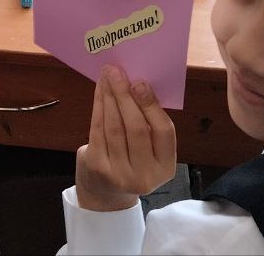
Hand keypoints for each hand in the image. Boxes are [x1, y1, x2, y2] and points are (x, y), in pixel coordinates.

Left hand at [75, 65, 177, 211]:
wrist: (104, 191)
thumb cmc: (132, 159)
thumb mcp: (149, 149)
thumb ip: (150, 122)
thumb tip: (138, 82)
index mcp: (166, 167)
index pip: (164, 132)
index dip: (152, 106)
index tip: (140, 82)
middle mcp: (145, 176)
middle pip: (137, 128)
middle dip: (126, 96)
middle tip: (118, 72)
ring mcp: (120, 175)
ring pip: (115, 127)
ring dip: (110, 97)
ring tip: (107, 76)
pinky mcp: (98, 169)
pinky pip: (97, 130)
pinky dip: (98, 107)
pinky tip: (100, 91)